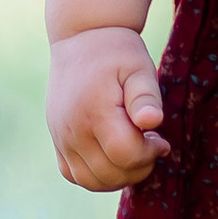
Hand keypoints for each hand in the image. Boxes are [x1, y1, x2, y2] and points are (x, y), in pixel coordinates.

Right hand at [48, 25, 169, 188]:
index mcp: (94, 112)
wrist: (81, 37)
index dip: (149, 153)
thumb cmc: (117, 52)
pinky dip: (97, 176)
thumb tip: (151, 121)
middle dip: (138, 167)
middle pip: (109, 174)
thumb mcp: (139, 67)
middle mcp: (72, 130)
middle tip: (150, 145)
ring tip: (134, 152)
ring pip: (90, 181)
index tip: (160, 138)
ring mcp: (61, 137)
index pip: (125, 154)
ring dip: (119, 177)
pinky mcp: (57, 140)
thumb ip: (146, 96)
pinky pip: (74, 174)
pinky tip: (114, 157)